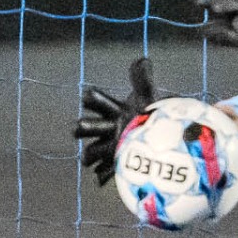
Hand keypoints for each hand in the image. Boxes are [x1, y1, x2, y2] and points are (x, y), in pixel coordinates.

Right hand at [74, 57, 157, 185]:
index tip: (88, 95)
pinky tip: (103, 178)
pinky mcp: (115, 164)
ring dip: (89, 154)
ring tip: (89, 159)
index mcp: (112, 111)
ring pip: (90, 152)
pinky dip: (102, 175)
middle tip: (80, 127)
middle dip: (83, 127)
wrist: (157, 140)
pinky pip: (102, 173)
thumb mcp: (148, 96)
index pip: (96, 101)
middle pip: (85, 128)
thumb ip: (144, 79)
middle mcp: (106, 129)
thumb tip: (143, 60)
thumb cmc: (148, 116)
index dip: (92, 99)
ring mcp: (108, 147)